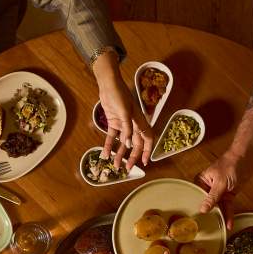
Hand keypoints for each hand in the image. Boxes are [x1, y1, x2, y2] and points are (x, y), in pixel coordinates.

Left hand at [93, 52, 152, 170]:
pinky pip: (112, 137)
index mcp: (140, 122)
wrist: (108, 84)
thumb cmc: (120, 95)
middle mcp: (133, 125)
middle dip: (132, 157)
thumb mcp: (125, 112)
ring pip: (123, 143)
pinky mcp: (113, 123)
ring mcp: (123, 125)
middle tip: (128, 168)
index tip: (144, 162)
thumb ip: (128, 129)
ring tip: (115, 165)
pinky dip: (109, 145)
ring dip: (120, 154)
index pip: (147, 139)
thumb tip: (129, 145)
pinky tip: (105, 154)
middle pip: (135, 144)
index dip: (147, 151)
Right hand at [197, 152, 251, 229]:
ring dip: (220, 217)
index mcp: (201, 182)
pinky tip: (228, 224)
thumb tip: (203, 209)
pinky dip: (228, 214)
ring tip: (219, 230)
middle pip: (206, 204)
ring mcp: (218, 192)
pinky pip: (227, 206)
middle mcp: (207, 188)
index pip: (196, 198)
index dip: (196, 209)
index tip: (196, 222)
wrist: (245, 159)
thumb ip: (212, 197)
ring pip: (217, 207)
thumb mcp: (220, 183)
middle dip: (208, 216)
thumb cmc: (230, 165)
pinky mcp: (227, 195)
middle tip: (207, 230)